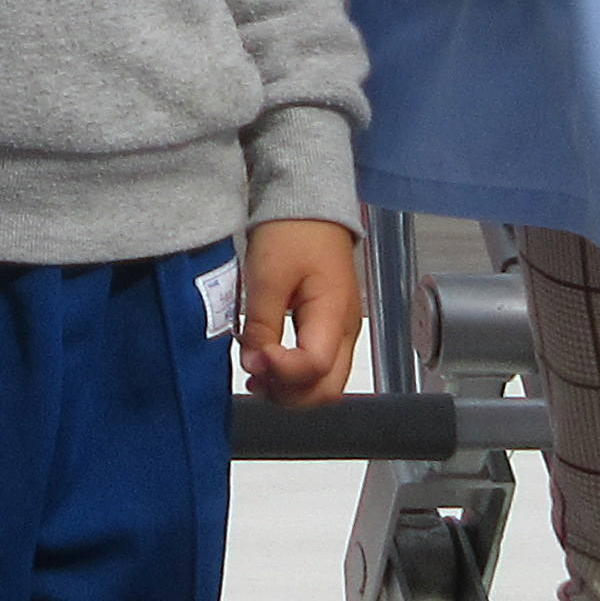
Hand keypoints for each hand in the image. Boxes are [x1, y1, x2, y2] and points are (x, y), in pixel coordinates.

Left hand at [234, 216, 364, 402]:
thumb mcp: (267, 276)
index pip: (316, 367)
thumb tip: (254, 365)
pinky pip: (317, 366)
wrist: (306, 207)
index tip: (254, 358)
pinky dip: (293, 375)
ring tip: (257, 372)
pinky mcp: (328, 328)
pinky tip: (267, 363)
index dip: (282, 372)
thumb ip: (261, 325)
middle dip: (288, 393)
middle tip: (255, 377)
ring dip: (289, 388)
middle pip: (327, 389)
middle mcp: (345, 330)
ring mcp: (339, 331)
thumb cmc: (292, 233)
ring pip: (323, 384)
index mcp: (334, 314)